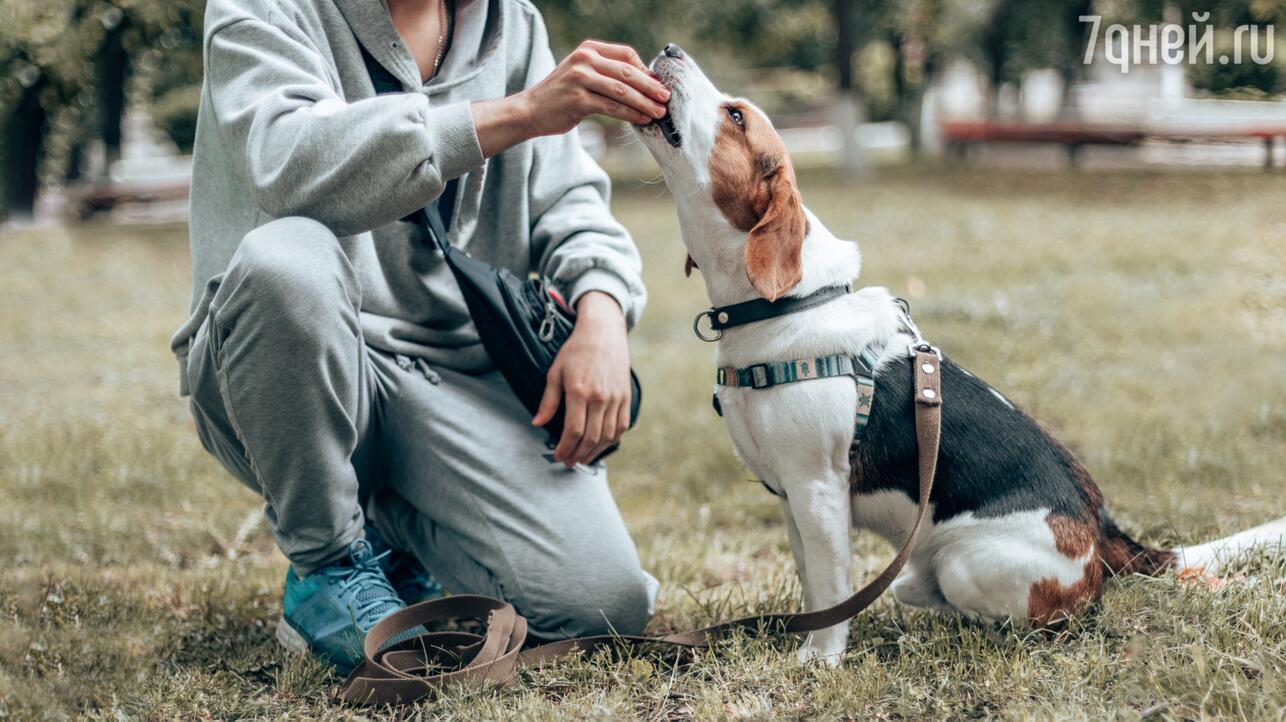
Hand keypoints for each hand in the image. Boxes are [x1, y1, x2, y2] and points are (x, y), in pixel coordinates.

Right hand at [472, 41, 670, 156]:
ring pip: (622, 91)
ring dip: (644, 103)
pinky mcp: (578, 99)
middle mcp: (584, 59)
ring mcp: (580, 78)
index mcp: (588, 49)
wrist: (530, 110)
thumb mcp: (582, 74)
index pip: (626, 54)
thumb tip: (644, 83)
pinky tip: (642, 120)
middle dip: (651, 86)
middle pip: (627, 72)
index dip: (646, 70)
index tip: (658, 85)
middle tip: (666, 98)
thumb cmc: (561, 96)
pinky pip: (612, 107)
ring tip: (658, 113)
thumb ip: (607, 73)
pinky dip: (630, 114)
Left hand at [532, 291, 631, 466]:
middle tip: (568, 462)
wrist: (604, 332)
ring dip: (594, 452)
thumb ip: (548, 401)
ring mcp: (615, 398)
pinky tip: (600, 445)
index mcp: (580, 391)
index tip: (558, 455)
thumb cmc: (576, 350)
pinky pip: (621, 426)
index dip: (565, 447)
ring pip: (607, 436)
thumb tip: (537, 423)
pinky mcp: (626, 397)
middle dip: (578, 454)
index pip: (574, 430)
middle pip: (591, 437)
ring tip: (582, 458)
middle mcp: (600, 397)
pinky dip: (611, 440)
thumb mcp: (555, 372)